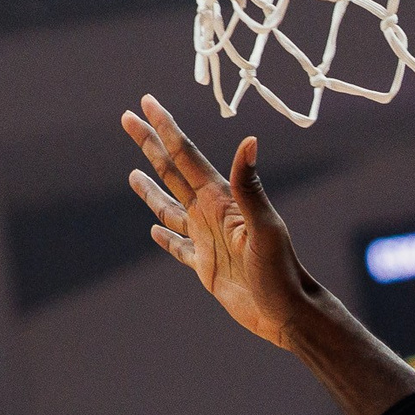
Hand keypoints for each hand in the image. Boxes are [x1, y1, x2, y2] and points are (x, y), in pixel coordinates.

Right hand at [124, 95, 321, 348]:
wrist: (287, 312)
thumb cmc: (281, 271)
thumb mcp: (264, 227)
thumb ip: (251, 186)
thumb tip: (249, 140)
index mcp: (221, 200)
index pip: (185, 155)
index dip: (165, 128)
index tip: (146, 103)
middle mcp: (211, 213)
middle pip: (172, 171)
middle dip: (149, 144)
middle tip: (127, 118)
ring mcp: (207, 239)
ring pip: (169, 208)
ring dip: (151, 189)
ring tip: (133, 172)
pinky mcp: (205, 266)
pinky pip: (179, 247)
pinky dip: (165, 238)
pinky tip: (154, 231)